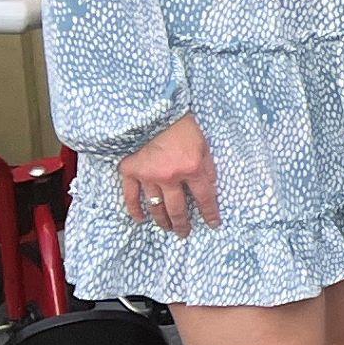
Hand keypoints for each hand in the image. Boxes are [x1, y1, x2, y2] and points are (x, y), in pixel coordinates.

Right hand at [119, 114, 217, 238]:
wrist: (150, 111)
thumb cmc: (180, 125)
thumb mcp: (203, 143)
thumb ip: (207, 167)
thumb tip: (210, 187)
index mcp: (192, 168)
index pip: (205, 198)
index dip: (210, 213)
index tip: (213, 224)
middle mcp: (171, 177)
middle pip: (178, 208)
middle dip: (183, 224)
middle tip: (184, 233)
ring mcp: (148, 176)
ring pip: (156, 206)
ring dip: (162, 220)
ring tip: (167, 228)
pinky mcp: (130, 172)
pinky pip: (131, 196)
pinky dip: (135, 210)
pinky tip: (140, 219)